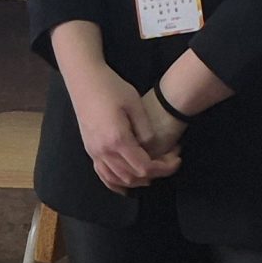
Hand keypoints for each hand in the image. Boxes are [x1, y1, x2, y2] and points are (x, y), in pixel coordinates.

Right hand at [61, 58, 180, 192]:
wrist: (84, 79)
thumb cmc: (111, 87)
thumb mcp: (134, 104)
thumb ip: (145, 130)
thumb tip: (151, 147)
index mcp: (117, 140)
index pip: (144, 167)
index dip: (164, 168)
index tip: (177, 160)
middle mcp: (103, 151)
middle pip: (132, 177)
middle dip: (154, 174)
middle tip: (169, 161)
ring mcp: (94, 152)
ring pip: (117, 180)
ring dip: (137, 181)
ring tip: (153, 171)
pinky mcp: (89, 150)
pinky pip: (103, 175)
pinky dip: (116, 183)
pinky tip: (127, 183)